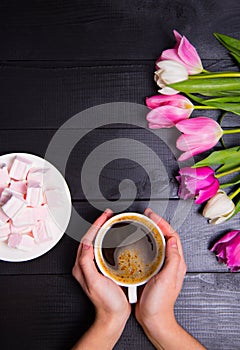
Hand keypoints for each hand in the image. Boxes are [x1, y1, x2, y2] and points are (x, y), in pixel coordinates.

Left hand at [72, 209, 130, 348]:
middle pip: (91, 238)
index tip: (104, 217)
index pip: (87, 239)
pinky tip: (115, 238)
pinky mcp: (103, 268)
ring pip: (97, 242)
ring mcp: (95, 266)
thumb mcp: (94, 282)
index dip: (95, 226)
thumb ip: (87, 263)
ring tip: (111, 222)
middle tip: (108, 215)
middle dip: (99, 224)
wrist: (114, 316)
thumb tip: (86, 244)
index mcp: (81, 266)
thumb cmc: (106, 302)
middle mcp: (86, 265)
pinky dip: (108, 240)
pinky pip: (104, 249)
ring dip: (103, 230)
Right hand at [135, 208, 186, 334]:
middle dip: (157, 224)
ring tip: (142, 223)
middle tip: (147, 215)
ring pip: (157, 243)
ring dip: (151, 232)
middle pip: (165, 237)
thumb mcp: (167, 279)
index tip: (152, 216)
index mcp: (176, 262)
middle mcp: (170, 263)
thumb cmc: (160, 303)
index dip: (163, 223)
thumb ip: (172, 259)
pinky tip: (137, 242)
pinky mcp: (151, 270)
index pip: (172, 236)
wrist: (153, 318)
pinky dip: (144, 243)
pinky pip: (150, 252)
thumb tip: (171, 240)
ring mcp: (161, 266)